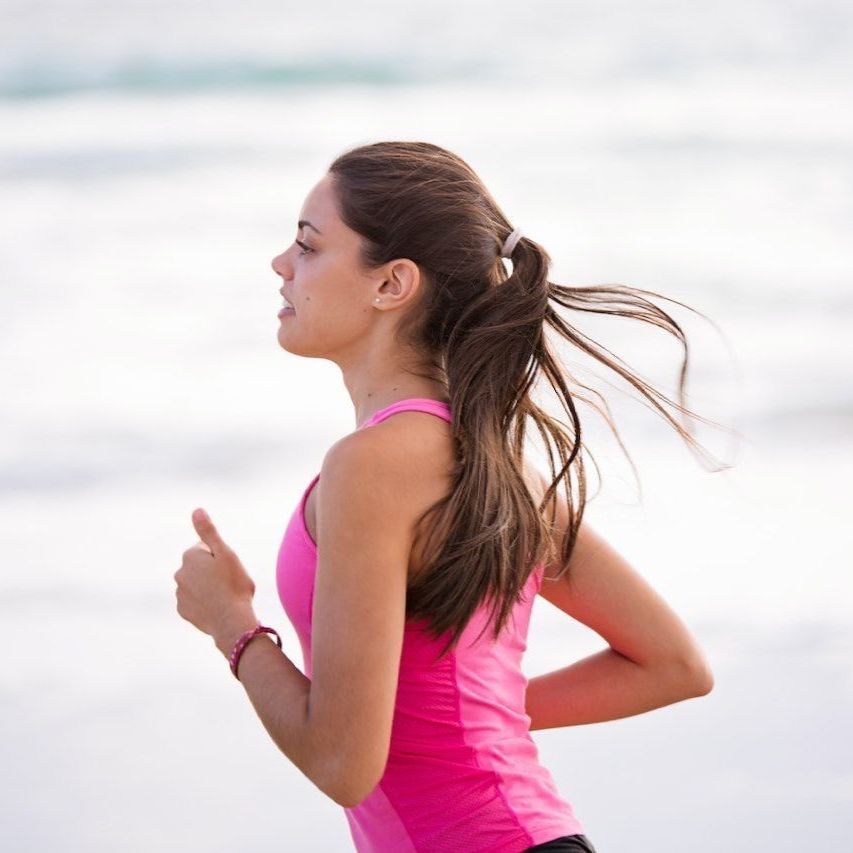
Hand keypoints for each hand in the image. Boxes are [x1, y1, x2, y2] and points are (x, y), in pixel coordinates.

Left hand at [174, 508, 256, 641]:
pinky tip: (216, 607)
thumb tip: (196, 510)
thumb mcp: (225, 553)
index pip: (206, 548)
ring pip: (197, 584)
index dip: (221, 556)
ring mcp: (180, 593)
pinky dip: (204, 602)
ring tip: (224, 596)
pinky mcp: (183, 610)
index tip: (229, 567)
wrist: (231, 621)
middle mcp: (179, 573)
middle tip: (229, 581)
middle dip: (212, 571)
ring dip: (208, 586)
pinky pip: (194, 601)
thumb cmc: (233, 585)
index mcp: (190, 556)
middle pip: (200, 566)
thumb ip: (208, 532)